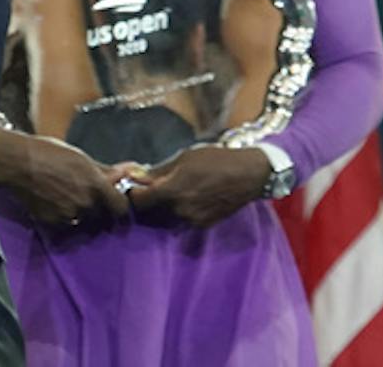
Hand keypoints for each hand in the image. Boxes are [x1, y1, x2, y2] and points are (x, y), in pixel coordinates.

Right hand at [0, 131, 129, 228]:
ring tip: (71, 199)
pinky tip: (57, 204)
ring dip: (82, 215)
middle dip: (100, 209)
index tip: (115, 200)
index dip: (119, 205)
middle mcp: (85, 204)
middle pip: (102, 216)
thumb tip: (125, 172)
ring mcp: (68, 216)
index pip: (121, 208)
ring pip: (84, 222)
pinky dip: (65, 218)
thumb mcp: (82, 158)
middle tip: (91, 198)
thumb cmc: (51, 153)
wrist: (19, 164)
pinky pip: (66, 225)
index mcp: (96, 186)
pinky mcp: (52, 223)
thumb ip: (104, 170)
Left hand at [126, 146, 279, 229]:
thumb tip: (137, 177)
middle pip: (150, 212)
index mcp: (172, 190)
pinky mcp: (202, 225)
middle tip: (153, 188)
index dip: (133, 194)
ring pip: (166, 218)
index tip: (136, 186)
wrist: (249, 175)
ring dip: (164, 208)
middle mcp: (178, 210)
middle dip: (148, 201)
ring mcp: (190, 220)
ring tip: (174, 192)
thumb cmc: (217, 159)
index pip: (138, 201)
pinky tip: (189, 198)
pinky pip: (182, 220)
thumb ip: (160, 171)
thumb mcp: (186, 157)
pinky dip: (180, 212)